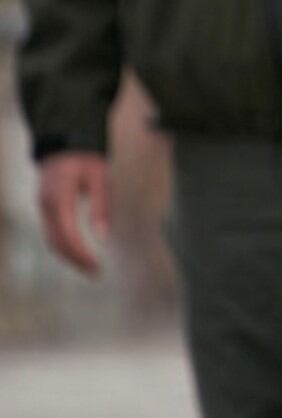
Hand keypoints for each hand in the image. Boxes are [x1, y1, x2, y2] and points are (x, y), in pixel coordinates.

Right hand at [38, 153, 110, 276]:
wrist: (64, 144)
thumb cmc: (86, 159)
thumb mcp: (100, 178)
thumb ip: (101, 206)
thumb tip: (102, 237)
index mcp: (59, 197)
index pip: (67, 234)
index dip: (80, 253)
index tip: (96, 266)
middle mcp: (46, 206)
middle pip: (57, 241)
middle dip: (75, 259)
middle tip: (96, 272)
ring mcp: (43, 208)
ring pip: (51, 240)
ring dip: (69, 256)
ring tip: (90, 267)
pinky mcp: (45, 209)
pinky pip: (51, 233)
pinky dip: (64, 246)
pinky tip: (79, 253)